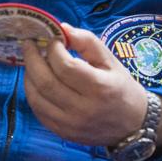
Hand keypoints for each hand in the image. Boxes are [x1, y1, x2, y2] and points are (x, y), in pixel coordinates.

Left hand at [23, 22, 161, 146]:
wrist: (133, 125)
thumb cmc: (121, 88)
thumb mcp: (111, 61)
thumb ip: (87, 42)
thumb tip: (62, 28)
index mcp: (100, 89)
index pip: (65, 67)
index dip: (53, 49)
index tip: (53, 39)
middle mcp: (83, 109)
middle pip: (46, 82)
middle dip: (32, 58)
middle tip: (29, 44)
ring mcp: (70, 124)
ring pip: (36, 97)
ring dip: (29, 75)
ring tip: (31, 61)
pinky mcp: (62, 133)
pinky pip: (38, 111)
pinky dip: (32, 92)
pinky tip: (35, 80)